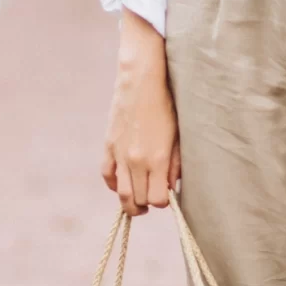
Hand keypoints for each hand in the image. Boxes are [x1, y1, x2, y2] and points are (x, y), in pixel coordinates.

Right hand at [101, 12, 180, 213]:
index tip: (167, 196)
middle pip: (138, 200)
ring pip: (120, 193)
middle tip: (152, 202)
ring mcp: (120, 154)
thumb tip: (171, 186)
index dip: (163, 202)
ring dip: (129, 203)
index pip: (158, 199)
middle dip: (147, 205)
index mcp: (158, 158)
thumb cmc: (167, 104)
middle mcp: (137, 160)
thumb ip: (175, 164)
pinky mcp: (108, 145)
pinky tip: (122, 183)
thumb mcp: (179, 135)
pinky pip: (107, 175)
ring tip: (137, 203)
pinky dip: (113, 184)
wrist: (142, 79)